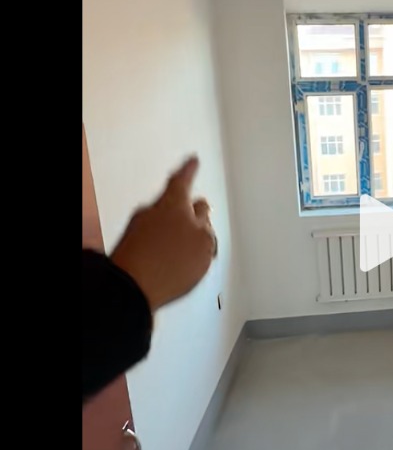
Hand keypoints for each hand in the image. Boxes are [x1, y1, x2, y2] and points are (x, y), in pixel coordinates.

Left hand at [111, 157, 216, 311]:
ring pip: (162, 223)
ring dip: (174, 232)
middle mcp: (152, 211)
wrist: (130, 289)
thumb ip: (206, 223)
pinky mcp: (128, 248)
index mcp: (173, 203)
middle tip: (198, 218)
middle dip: (186, 210)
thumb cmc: (168, 263)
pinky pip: (151, 240)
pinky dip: (162, 246)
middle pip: (173, 203)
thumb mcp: (204, 242)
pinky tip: (170, 261)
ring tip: (188, 251)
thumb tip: (203, 214)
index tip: (193, 161)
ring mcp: (137, 229)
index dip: (190, 169)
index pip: (183, 178)